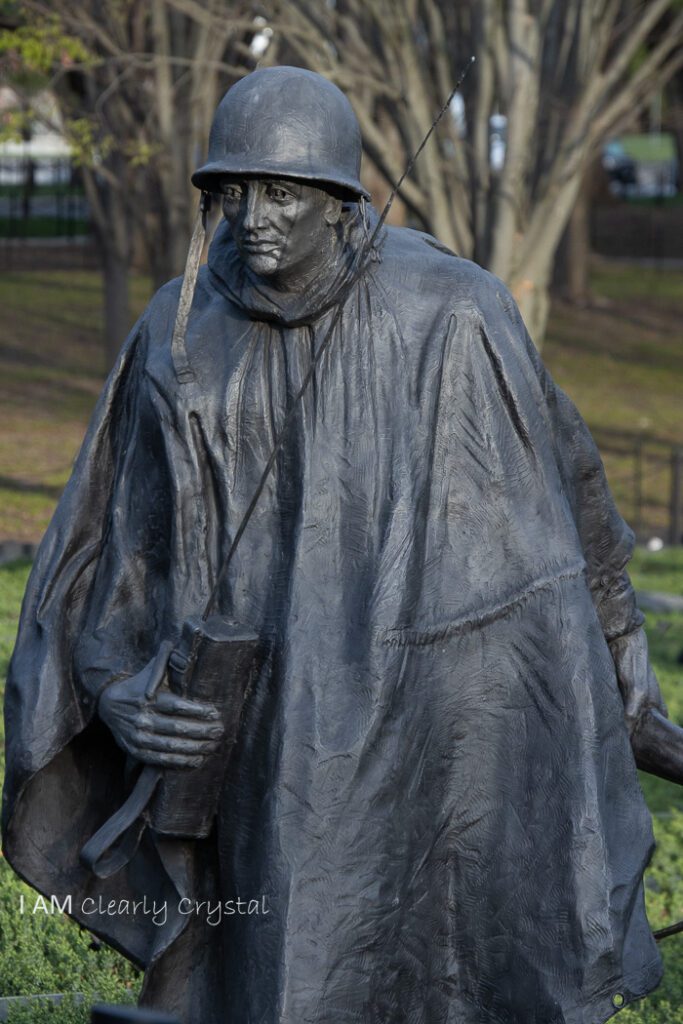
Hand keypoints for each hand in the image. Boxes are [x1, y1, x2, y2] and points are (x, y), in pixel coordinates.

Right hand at [98, 645, 223, 769]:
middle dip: (202, 731)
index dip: (197, 711)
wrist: (108, 704)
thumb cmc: (139, 685)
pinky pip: (160, 759)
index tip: (215, 713)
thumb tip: (188, 639)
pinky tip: (196, 759)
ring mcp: (139, 737)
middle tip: (220, 731)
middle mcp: (143, 719)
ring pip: (171, 746)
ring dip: (195, 748)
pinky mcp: (136, 751)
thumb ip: (167, 658)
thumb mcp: (151, 669)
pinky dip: (180, 761)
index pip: (177, 707)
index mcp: (148, 699)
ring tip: (213, 746)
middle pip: (177, 728)